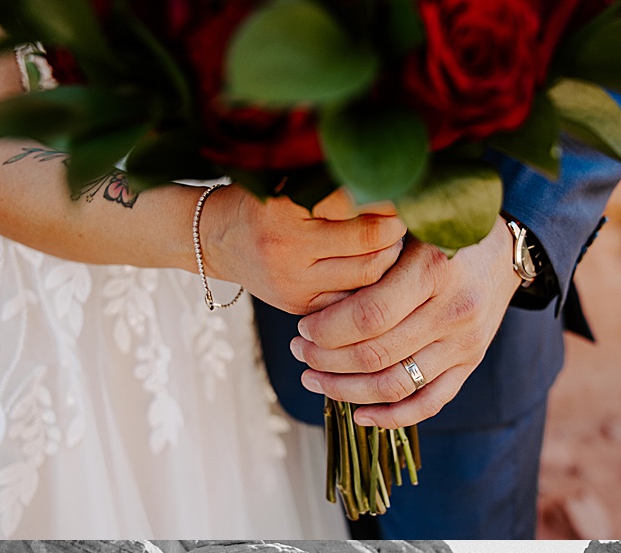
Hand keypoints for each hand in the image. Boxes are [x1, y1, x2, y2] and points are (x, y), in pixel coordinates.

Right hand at [200, 185, 405, 315]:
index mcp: (285, 207)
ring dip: (390, 256)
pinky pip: (351, 298)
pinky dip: (371, 283)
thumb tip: (392, 178)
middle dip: (396, 228)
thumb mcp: (287, 179)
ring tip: (392, 241)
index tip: (401, 190)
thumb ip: (331, 180)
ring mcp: (294, 282)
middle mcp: (288, 247)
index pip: (356, 201)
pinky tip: (375, 267)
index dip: (387, 196)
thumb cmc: (260, 200)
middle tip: (405, 218)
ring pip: (367, 274)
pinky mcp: (299, 306)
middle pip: (370, 242)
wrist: (215, 239)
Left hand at [289, 218, 522, 427]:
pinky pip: (429, 403)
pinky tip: (359, 416)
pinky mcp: (470, 364)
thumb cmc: (441, 230)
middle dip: (327, 360)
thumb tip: (313, 286)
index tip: (303, 328)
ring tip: (315, 379)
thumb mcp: (408, 224)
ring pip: (396, 385)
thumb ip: (370, 253)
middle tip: (300, 352)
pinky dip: (391, 417)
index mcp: (434, 270)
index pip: (369, 316)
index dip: (328, 330)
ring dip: (347, 390)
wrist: (505, 249)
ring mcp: (465, 344)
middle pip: (376, 355)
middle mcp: (453, 311)